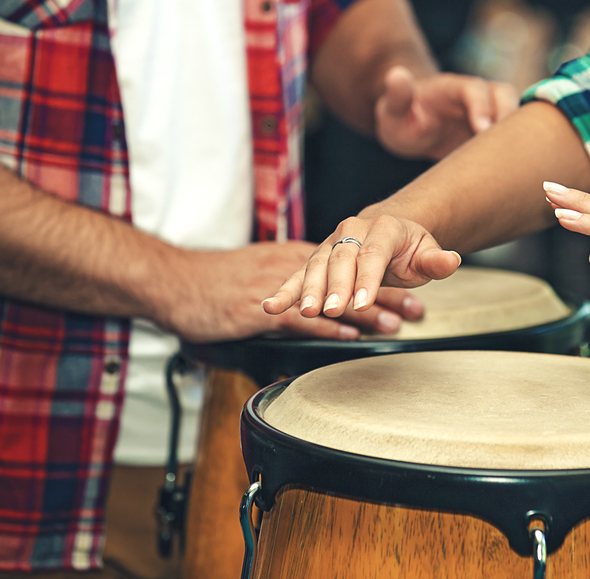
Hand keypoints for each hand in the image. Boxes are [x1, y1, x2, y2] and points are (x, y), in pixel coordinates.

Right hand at [156, 241, 423, 342]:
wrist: (171, 281)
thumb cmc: (214, 285)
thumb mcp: (258, 277)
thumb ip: (291, 285)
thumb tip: (318, 299)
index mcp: (294, 256)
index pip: (346, 265)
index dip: (380, 278)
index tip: (410, 291)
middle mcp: (291, 264)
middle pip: (347, 276)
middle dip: (385, 292)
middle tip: (418, 308)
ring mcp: (275, 284)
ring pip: (329, 294)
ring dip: (365, 309)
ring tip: (396, 322)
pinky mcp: (258, 307)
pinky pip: (300, 316)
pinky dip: (327, 324)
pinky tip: (349, 333)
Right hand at [262, 216, 461, 318]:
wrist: (386, 229)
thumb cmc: (407, 247)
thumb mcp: (425, 252)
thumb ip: (436, 260)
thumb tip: (452, 260)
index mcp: (382, 227)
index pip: (373, 254)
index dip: (367, 278)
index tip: (362, 301)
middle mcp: (351, 231)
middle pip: (341, 260)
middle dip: (336, 286)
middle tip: (334, 309)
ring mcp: (331, 244)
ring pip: (316, 266)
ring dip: (308, 290)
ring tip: (304, 310)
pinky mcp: (315, 259)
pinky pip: (298, 275)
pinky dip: (284, 291)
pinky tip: (271, 306)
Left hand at [375, 66, 518, 159]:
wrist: (413, 125)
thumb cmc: (401, 118)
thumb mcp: (391, 110)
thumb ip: (396, 95)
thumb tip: (396, 75)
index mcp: (451, 88)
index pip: (473, 89)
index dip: (481, 106)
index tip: (482, 128)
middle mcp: (476, 96)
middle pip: (504, 94)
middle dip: (509, 115)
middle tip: (506, 146)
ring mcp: (488, 112)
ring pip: (515, 113)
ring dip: (518, 133)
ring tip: (513, 160)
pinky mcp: (494, 132)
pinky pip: (513, 134)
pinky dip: (518, 148)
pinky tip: (513, 170)